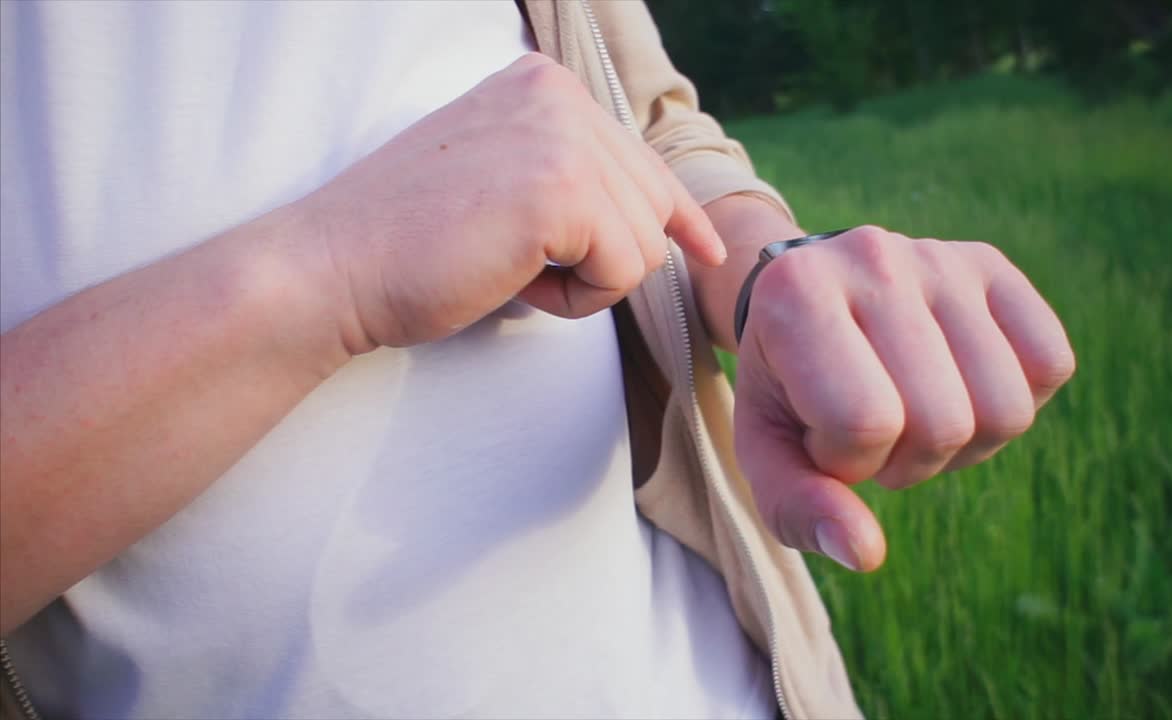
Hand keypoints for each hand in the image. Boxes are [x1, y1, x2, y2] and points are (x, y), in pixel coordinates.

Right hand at [291, 52, 724, 352]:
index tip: (706, 246)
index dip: (675, 213)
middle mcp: (559, 95)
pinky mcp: (562, 189)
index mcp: (543, 85)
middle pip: (651, 202)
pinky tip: (515, 283)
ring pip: (644, 242)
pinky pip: (625, 270)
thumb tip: (658, 223)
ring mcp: (562, 136)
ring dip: (586, 281)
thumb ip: (568, 179)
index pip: (640, 157)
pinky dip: (579, 299)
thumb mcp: (500, 184)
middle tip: (518, 266)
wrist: (333, 268)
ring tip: (509, 271)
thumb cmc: (408, 245)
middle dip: (603, 257)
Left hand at [732, 226, 1074, 570]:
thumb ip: (798, 507)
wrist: (807, 300)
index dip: (849, 461)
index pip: (866, 421)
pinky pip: (1052, 365)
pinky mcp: (993, 264)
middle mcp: (873, 257)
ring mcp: (941, 256)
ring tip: (911, 415)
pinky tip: (957, 388)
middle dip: (906, 460)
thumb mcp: (766, 449)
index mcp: (797, 294)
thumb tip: (866, 553)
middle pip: (944, 422)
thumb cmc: (785, 387)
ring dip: (961, 444)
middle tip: (870, 434)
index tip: (822, 438)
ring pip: (1007, 407)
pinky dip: (1014, 403)